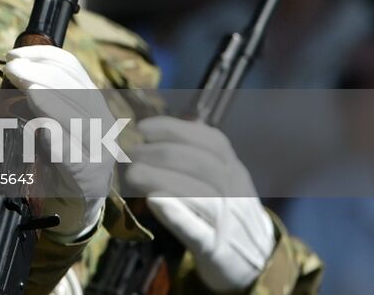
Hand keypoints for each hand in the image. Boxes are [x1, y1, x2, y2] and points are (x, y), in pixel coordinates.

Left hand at [4, 45, 114, 240]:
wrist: (74, 206)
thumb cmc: (54, 159)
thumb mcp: (43, 124)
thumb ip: (24, 106)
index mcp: (90, 103)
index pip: (72, 69)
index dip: (44, 56)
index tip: (14, 55)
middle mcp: (101, 123)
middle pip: (76, 89)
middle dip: (42, 74)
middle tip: (13, 68)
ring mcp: (99, 150)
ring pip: (79, 118)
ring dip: (50, 99)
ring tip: (27, 87)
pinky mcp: (89, 176)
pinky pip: (73, 154)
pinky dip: (58, 138)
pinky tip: (41, 128)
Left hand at [123, 116, 274, 290]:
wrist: (257, 261)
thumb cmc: (225, 210)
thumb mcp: (222, 179)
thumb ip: (196, 155)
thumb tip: (153, 131)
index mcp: (235, 171)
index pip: (212, 141)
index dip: (175, 129)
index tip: (143, 127)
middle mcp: (236, 192)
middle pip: (202, 164)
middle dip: (161, 153)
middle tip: (131, 153)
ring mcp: (229, 222)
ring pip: (200, 194)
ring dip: (162, 178)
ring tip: (132, 173)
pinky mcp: (216, 251)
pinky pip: (198, 232)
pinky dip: (176, 215)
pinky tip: (152, 200)